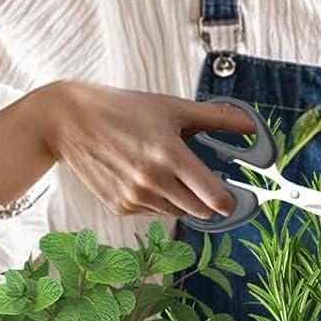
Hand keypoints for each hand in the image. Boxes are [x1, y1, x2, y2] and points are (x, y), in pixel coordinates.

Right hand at [32, 81, 257, 219]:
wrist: (69, 122)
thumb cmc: (122, 110)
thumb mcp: (172, 108)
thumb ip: (216, 118)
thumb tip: (252, 124)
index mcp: (170, 155)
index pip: (214, 198)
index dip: (229, 200)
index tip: (234, 195)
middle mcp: (152, 181)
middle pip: (201, 210)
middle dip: (208, 198)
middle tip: (201, 177)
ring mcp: (134, 197)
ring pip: (178, 212)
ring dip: (182, 198)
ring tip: (166, 168)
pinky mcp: (120, 207)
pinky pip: (154, 211)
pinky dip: (158, 198)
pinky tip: (144, 174)